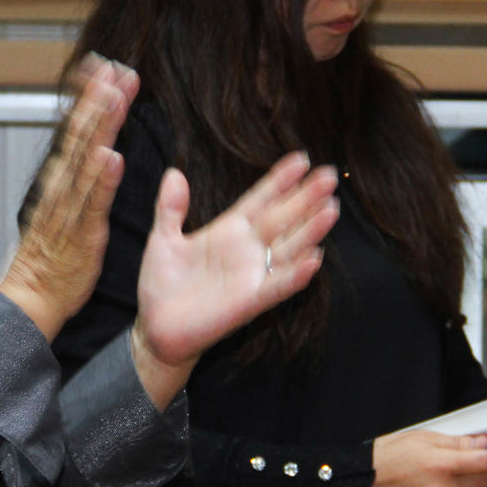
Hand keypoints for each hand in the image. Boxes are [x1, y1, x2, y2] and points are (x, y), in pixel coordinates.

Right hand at [0, 54, 138, 339]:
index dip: (89, 95)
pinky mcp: (82, 232)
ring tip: (114, 97)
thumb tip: (96, 143)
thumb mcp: (68, 204)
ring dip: (101, 127)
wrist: (32, 295)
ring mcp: (71, 207)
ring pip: (87, 160)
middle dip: (98, 99)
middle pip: (82, 134)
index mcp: (62, 178)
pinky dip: (101, 180)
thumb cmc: (53, 254)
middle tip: (113, 68)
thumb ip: (81, 173)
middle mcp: (63, 186)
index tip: (101, 65)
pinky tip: (112, 157)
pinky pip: (92, 203)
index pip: (77, 128)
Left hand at [129, 152, 339, 405]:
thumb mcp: (163, 239)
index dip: (280, 180)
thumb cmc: (161, 283)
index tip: (301, 158)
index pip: (261, 199)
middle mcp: (247, 249)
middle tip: (329, 175)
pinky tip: (315, 259)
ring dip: (310, 230)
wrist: (155, 328)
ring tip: (331, 208)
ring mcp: (251, 275)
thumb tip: (173, 173)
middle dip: (306, 197)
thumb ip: (170, 208)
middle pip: (283, 218)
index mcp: (229, 230)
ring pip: (289, 248)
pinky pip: (278, 286)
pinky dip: (296, 275)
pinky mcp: (250, 301)